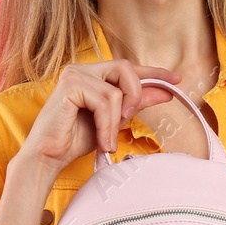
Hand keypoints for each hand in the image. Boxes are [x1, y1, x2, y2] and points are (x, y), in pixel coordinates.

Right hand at [19, 59, 181, 175]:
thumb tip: (163, 92)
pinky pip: (104, 101)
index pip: (127, 68)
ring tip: (108, 140)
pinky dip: (107, 124)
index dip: (153, 72)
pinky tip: (102, 140)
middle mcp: (82, 69)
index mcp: (91, 74)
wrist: (49, 157)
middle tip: (129, 118)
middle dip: (135, 94)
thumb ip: (134, 104)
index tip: (176, 80)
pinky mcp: (70, 86)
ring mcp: (74, 75)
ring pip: (116, 91)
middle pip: (125, 68)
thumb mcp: (113, 120)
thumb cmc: (74, 139)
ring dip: (116, 121)